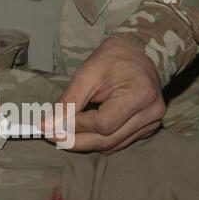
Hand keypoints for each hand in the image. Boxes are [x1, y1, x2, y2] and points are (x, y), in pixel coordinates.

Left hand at [47, 38, 165, 152]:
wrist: (142, 53)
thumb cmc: (113, 59)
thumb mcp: (86, 75)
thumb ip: (68, 102)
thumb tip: (47, 125)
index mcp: (139, 95)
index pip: (102, 124)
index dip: (74, 127)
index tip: (50, 127)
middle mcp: (150, 114)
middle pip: (106, 140)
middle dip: (75, 141)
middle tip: (51, 136)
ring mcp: (151, 123)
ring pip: (110, 146)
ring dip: (84, 143)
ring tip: (63, 134)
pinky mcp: (147, 129)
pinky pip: (117, 143)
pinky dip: (97, 141)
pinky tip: (82, 133)